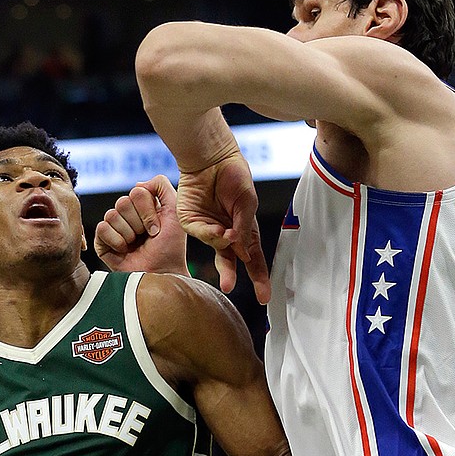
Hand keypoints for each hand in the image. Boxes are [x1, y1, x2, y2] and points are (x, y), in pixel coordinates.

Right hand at [94, 175, 188, 274]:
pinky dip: (116, 241)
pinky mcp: (102, 241)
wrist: (162, 273)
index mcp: (143, 206)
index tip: (158, 229)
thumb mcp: (174, 211)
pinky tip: (125, 250)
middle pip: (123, 202)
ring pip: (112, 214)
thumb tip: (139, 183)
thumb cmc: (171, 247)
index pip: (137, 192)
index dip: (148, 211)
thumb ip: (162, 186)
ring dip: (128, 233)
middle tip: (146, 237)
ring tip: (136, 245)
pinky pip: (102, 228)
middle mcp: (127, 214)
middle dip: (138, 223)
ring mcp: (114, 227)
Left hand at [176, 152, 269, 303]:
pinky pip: (201, 234)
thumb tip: (240, 251)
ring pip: (215, 248)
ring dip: (223, 246)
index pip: (253, 259)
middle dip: (231, 275)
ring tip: (227, 236)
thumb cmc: (234, 177)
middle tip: (230, 288)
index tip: (265, 297)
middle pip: (230, 261)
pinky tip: (217, 229)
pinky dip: (210, 234)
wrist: (212, 157)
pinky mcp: (190, 221)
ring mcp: (207, 229)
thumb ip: (244, 228)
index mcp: (243, 230)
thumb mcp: (247, 203)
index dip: (260, 278)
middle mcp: (225, 233)